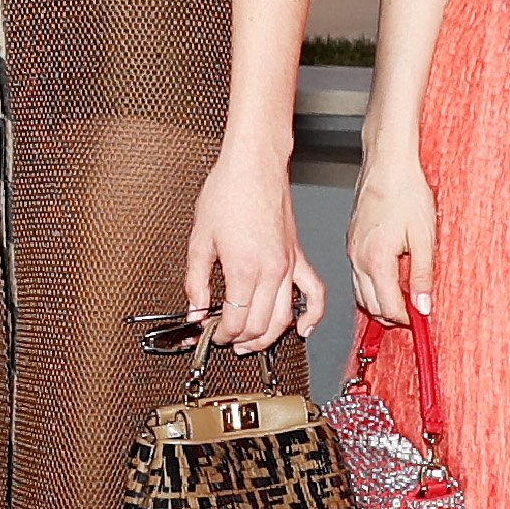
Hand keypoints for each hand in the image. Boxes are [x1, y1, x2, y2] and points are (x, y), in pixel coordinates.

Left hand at [182, 147, 321, 356]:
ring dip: (268, 338)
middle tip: (223, 339)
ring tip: (250, 344)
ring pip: (285, 319)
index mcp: (244, 269)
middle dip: (240, 339)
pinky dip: (312, 316)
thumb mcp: (199, 239)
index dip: (219, 334)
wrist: (254, 164)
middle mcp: (271, 272)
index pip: (235, 321)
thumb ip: (195, 281)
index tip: (208, 332)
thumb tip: (195, 309)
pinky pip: (314, 294)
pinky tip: (303, 328)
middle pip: (260, 326)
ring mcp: (289, 266)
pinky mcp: (298, 257)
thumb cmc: (228, 191)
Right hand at [344, 161, 435, 326]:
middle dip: (392, 314)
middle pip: (371, 306)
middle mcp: (358, 259)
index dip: (407, 318)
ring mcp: (352, 251)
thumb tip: (423, 304)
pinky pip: (358, 275)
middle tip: (415, 311)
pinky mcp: (352, 242)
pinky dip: (373, 285)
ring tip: (404, 297)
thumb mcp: (425, 238)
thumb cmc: (405, 192)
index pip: (388, 307)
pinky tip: (391, 276)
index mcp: (376, 260)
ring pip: (361, 293)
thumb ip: (422, 276)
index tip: (422, 316)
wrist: (387, 164)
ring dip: (381, 301)